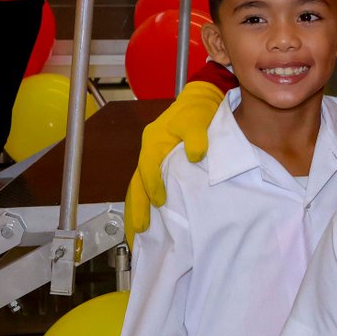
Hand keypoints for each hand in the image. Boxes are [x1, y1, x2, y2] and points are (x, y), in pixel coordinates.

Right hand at [125, 81, 223, 242]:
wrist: (201, 100)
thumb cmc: (197, 110)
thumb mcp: (198, 118)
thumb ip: (197, 135)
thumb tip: (195, 154)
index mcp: (154, 141)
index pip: (148, 167)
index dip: (153, 185)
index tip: (160, 202)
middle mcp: (149, 151)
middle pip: (136, 183)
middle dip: (136, 207)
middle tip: (139, 230)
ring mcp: (152, 159)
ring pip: (138, 188)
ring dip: (136, 210)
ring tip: (135, 234)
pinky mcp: (160, 164)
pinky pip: (147, 186)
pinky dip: (144, 203)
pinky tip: (147, 220)